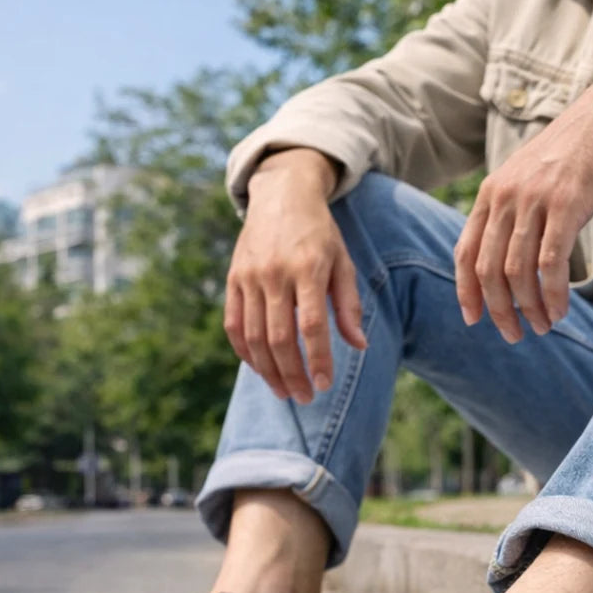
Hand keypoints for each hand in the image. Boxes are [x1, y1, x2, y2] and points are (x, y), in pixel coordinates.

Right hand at [225, 148, 366, 402]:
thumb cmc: (320, 234)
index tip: (325, 385)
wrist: (282, 194)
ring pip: (254, 337)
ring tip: (285, 392)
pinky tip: (260, 369)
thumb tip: (359, 346)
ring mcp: (249, 277)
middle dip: (293, 374)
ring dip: (269, 371)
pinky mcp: (233, 279)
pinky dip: (245, 352)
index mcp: (308, 269)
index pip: (312, 326)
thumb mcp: (343, 262)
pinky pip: (233, 325)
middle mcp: (275, 274)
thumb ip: (349, 305)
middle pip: (279, 338)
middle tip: (306, 397)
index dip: (318, 360)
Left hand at [454, 75, 592, 341]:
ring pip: (519, 271)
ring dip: (530, 308)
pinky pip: (551, 263)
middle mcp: (506, 196)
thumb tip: (504, 264)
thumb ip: (512, 214)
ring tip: (545, 327)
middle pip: (489, 270)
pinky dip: (552, 294)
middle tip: (515, 335)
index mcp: (491, 193)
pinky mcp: (567, 204)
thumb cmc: (576, 154)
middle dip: (500, 310)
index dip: (467, 292)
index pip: (465, 252)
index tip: (474, 320)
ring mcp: (535, 199)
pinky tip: (561, 310)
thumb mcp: (530, 180)